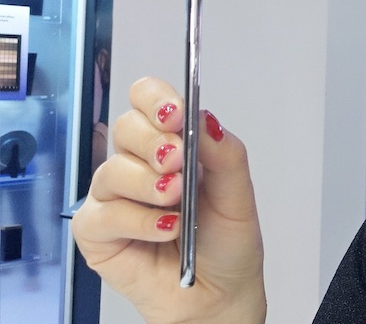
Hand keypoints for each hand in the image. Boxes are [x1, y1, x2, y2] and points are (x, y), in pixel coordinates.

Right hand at [72, 77, 265, 323]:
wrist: (219, 296)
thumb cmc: (227, 244)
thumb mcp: (238, 195)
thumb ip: (225, 154)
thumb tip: (205, 118)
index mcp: (172, 143)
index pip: (148, 99)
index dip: (156, 100)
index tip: (175, 115)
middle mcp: (140, 164)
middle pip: (126, 126)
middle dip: (155, 144)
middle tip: (179, 165)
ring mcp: (116, 197)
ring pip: (112, 169)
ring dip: (148, 185)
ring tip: (176, 203)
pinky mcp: (98, 232)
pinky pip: (102, 214)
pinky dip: (138, 221)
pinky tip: (164, 230)